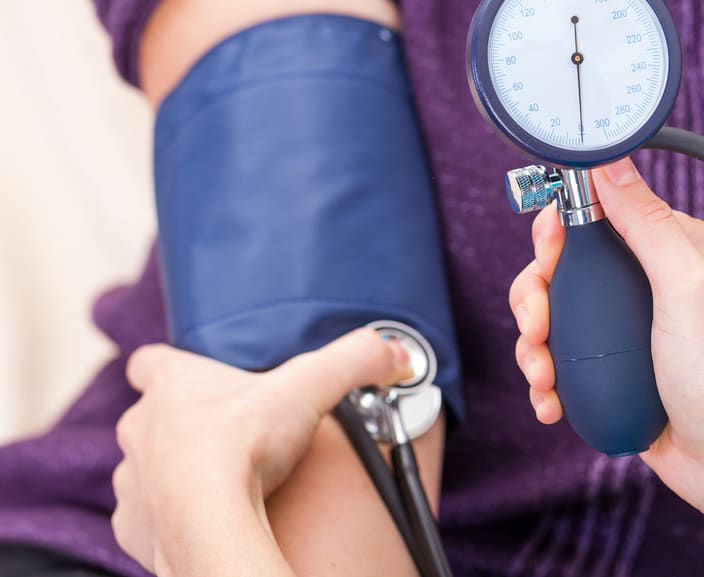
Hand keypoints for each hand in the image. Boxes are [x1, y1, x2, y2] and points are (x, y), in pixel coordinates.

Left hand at [111, 328, 412, 574]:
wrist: (207, 523)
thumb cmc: (244, 446)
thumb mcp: (311, 385)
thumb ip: (356, 359)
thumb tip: (398, 352)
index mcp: (173, 386)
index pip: (150, 361)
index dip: (171, 367)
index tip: (196, 378)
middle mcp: (141, 428)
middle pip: (153, 416)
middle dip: (185, 424)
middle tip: (232, 435)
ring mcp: (132, 479)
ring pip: (148, 467)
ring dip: (176, 472)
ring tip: (222, 481)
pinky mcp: (134, 526)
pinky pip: (148, 516)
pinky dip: (173, 516)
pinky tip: (207, 517)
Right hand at [509, 157, 703, 523]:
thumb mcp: (688, 287)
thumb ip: (647, 223)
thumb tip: (609, 162)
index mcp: (671, 248)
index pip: (597, 212)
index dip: (558, 230)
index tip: (549, 257)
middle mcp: (646, 284)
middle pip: (563, 268)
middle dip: (535, 297)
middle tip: (540, 327)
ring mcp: (627, 330)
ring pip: (554, 318)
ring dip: (534, 346)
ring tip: (543, 377)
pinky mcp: (613, 370)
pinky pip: (563, 363)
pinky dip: (546, 382)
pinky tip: (551, 403)